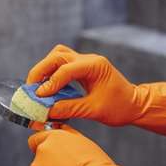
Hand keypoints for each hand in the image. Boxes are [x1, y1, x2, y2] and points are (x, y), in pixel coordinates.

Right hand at [27, 45, 165, 137]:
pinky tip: (48, 86)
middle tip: (31, 87)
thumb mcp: (93, 110)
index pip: (66, 70)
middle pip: (58, 56)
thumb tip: (46, 110)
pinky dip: (52, 72)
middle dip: (41, 70)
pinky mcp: (83, 68)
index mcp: (95, 66)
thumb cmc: (119, 107)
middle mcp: (89, 60)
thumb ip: (69, 108)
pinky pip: (63, 63)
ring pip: (59, 55)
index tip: (38, 96)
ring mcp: (86, 62)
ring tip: (37, 85)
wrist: (134, 104)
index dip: (50, 83)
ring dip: (45, 68)